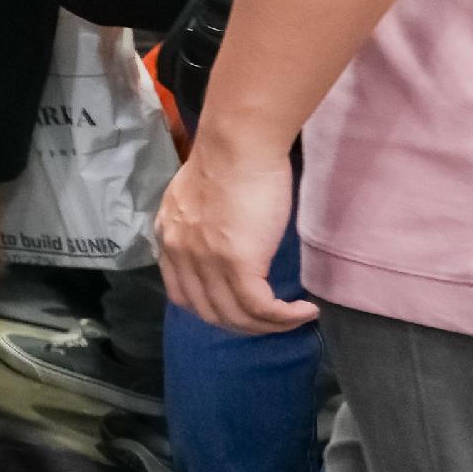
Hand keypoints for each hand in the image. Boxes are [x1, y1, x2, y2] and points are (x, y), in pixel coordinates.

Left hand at [156, 135, 312, 334]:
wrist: (238, 145)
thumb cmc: (228, 161)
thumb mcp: (196, 199)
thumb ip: (199, 225)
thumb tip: (219, 240)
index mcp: (167, 238)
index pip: (182, 294)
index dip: (213, 309)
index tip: (242, 309)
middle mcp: (179, 254)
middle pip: (207, 313)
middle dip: (242, 325)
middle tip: (273, 320)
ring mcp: (206, 261)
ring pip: (235, 316)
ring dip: (268, 326)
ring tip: (294, 317)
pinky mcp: (237, 263)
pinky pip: (260, 307)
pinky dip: (284, 317)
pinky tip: (305, 311)